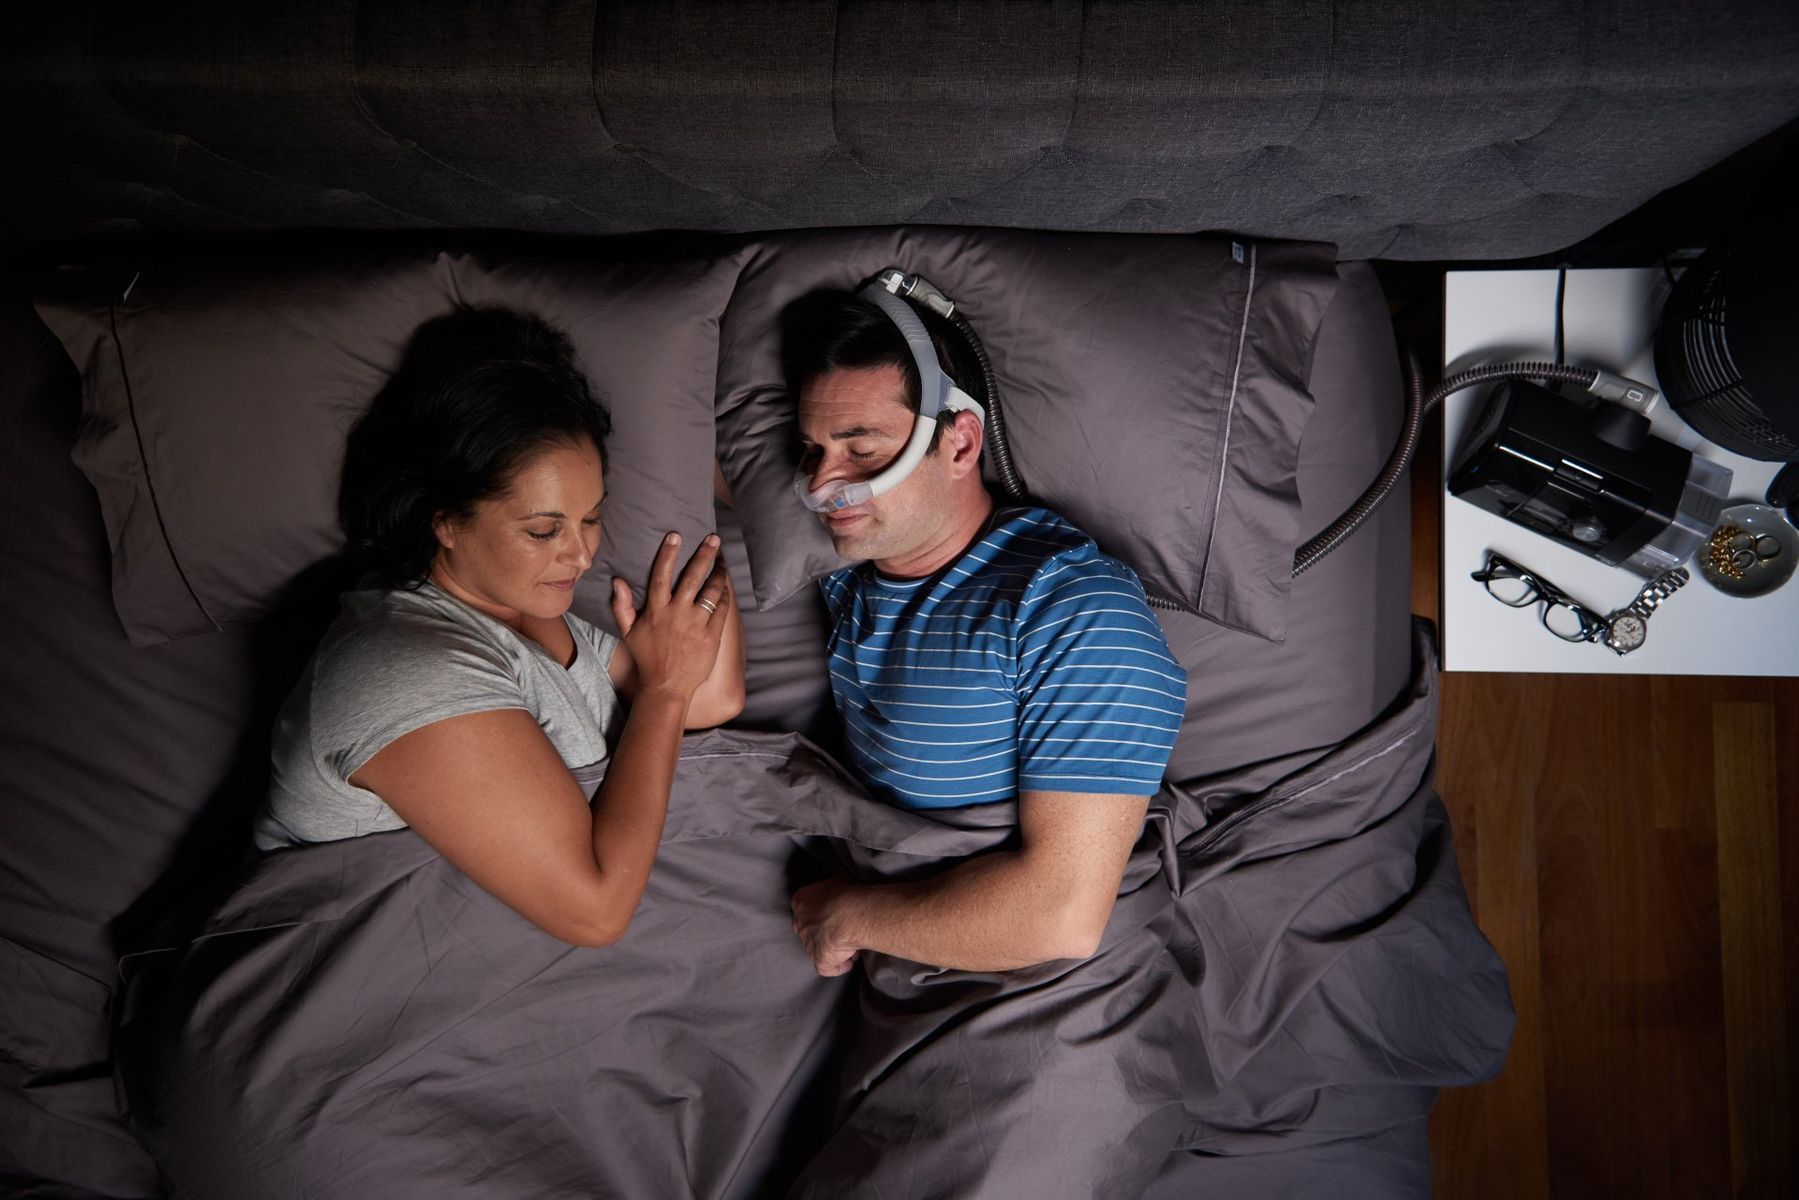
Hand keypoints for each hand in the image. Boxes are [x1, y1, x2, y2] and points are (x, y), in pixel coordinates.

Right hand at [611, 532, 729, 702]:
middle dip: (704, 555)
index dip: (668, 553)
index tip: (675, 536)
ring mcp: (696, 624)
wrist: (667, 686)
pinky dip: (724, 596)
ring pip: (712, 591)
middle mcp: (677, 613)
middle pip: (693, 577)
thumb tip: (617, 580)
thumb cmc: (647, 658)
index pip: (661, 575)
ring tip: (723, 562)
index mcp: (657, 610)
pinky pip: (722, 610)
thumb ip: (622, 605)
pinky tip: (725, 588)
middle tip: (714, 539)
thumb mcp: (628, 632)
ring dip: (719, 573)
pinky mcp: (712, 635)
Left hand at [790, 878, 860, 976]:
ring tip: (852, 946)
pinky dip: (838, 966)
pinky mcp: (819, 961)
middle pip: (811, 929)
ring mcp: (808, 944)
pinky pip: (828, 968)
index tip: (836, 914)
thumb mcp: (835, 882)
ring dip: (834, 948)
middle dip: (826, 931)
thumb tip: (838, 893)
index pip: (808, 908)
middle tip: (843, 930)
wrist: (848, 915)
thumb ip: (830, 891)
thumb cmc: (845, 894)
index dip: (824, 913)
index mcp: (800, 901)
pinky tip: (849, 962)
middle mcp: (800, 924)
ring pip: (820, 948)